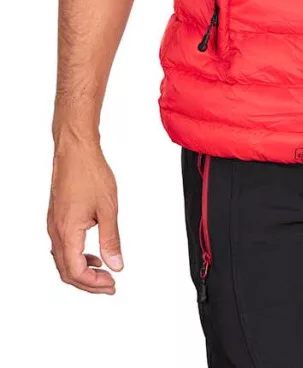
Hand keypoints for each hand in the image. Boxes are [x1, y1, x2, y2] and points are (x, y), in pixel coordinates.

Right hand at [47, 136, 122, 293]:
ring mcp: (54, 224)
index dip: (94, 284)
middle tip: (108, 285)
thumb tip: (116, 264)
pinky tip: (92, 253)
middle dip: (88, 283)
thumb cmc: (89, 172)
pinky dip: (77, 256)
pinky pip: (62, 246)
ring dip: (82, 270)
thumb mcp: (108, 208)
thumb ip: (111, 239)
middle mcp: (56, 231)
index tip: (111, 284)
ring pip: (62, 260)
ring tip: (103, 272)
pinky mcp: (56, 217)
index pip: (76, 272)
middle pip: (67, 271)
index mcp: (67, 232)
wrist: (75, 150)